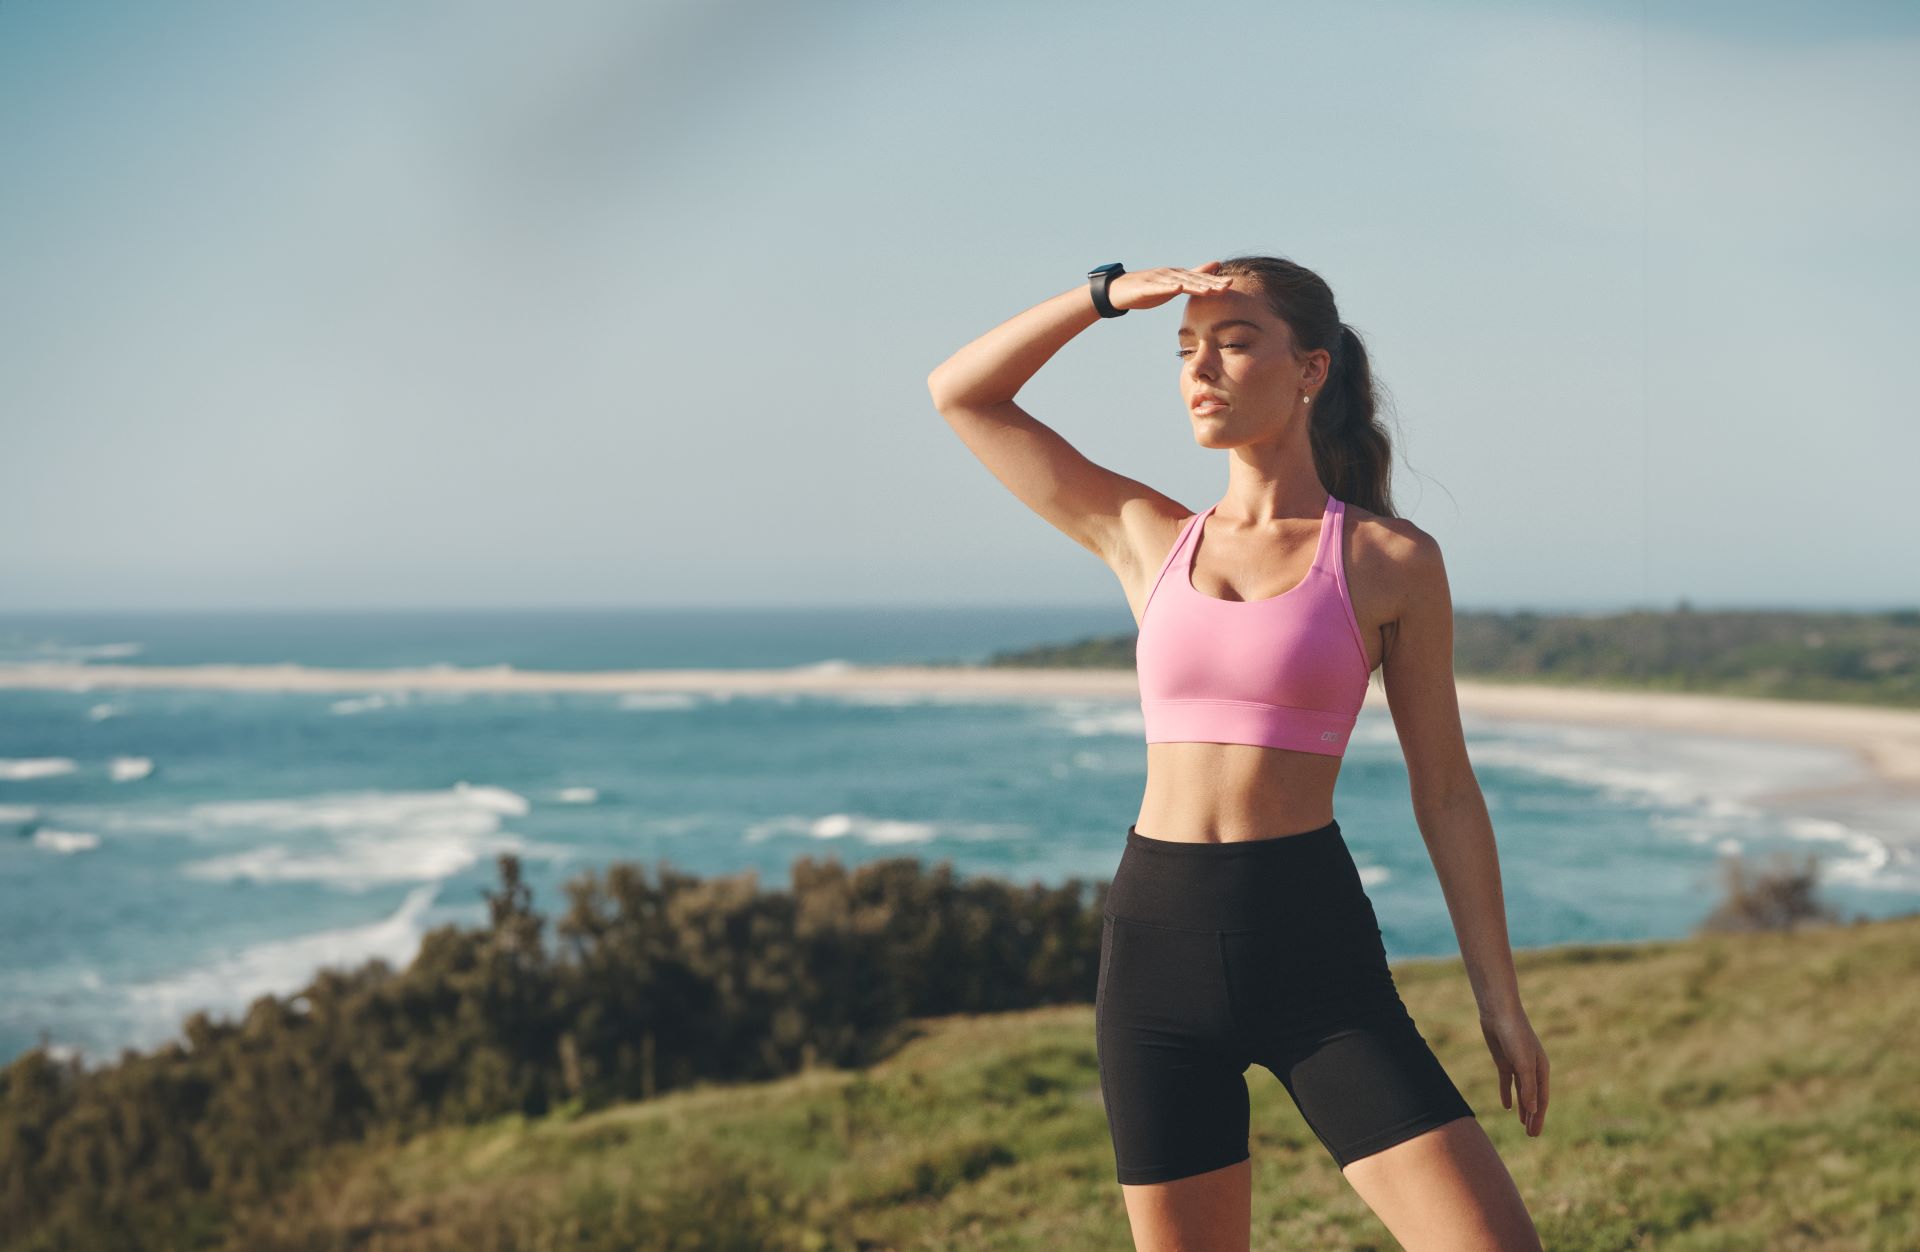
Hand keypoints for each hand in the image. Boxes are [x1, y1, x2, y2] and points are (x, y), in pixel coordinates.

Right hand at [1107, 261, 1233, 312]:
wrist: (1119, 290)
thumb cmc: (1147, 289)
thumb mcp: (1172, 285)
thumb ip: (1191, 278)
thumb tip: (1211, 269)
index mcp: (1177, 276)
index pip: (1199, 279)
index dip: (1215, 281)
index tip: (1232, 284)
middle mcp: (1171, 274)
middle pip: (1193, 279)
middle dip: (1211, 282)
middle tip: (1228, 284)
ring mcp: (1158, 279)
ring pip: (1180, 282)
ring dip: (1195, 285)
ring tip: (1209, 289)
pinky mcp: (1147, 286)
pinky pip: (1159, 287)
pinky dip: (1169, 286)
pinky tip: (1178, 287)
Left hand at [1479, 1007, 1549, 1137]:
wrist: (1499, 1013)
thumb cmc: (1515, 1035)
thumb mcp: (1523, 1063)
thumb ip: (1528, 1086)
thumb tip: (1533, 1109)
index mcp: (1541, 1069)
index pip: (1541, 1099)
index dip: (1538, 1117)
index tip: (1535, 1134)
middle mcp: (1532, 1069)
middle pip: (1533, 1098)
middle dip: (1533, 1116)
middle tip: (1531, 1135)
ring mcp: (1517, 1065)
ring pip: (1522, 1092)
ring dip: (1522, 1107)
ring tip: (1522, 1123)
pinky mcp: (1503, 1060)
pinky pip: (1507, 1082)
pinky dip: (1508, 1094)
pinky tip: (1507, 1106)